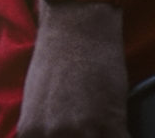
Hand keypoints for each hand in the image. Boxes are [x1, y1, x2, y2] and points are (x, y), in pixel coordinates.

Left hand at [17, 0, 126, 136]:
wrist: (76, 28)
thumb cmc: (55, 58)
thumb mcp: (34, 100)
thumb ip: (41, 128)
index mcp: (31, 132)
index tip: (71, 136)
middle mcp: (53, 134)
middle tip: (89, 130)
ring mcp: (81, 131)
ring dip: (102, 136)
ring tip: (105, 129)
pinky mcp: (110, 124)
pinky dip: (123, 136)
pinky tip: (123, 130)